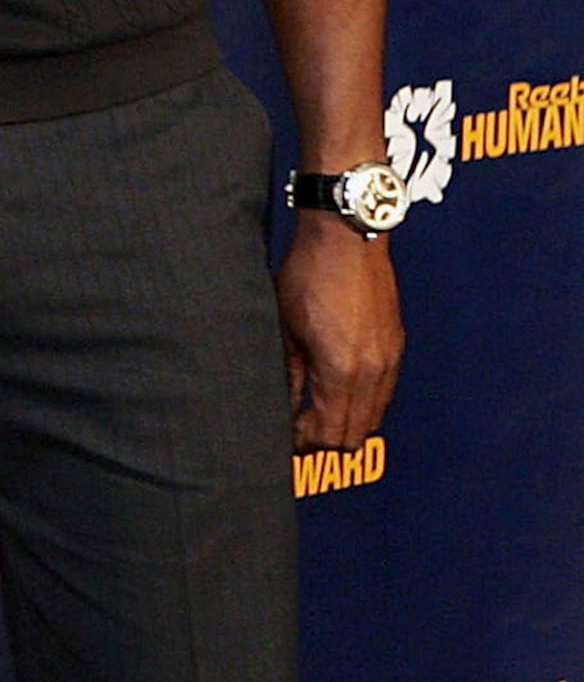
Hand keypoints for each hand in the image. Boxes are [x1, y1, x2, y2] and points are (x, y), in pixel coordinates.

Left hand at [277, 220, 401, 449]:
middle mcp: (372, 372)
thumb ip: (290, 374)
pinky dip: (362, 402)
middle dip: (326, 440)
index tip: (287, 440)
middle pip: (354, 433)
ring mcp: (389, 360)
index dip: (305, 443)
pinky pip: (384, 393)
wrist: (347, 238)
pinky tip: (338, 391)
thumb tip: (285, 406)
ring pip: (373, 416)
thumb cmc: (310, 274)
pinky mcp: (395, 347)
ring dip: (346, 422)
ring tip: (315, 413)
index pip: (328, 432)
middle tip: (299, 431)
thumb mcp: (286, 328)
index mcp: (341, 371)